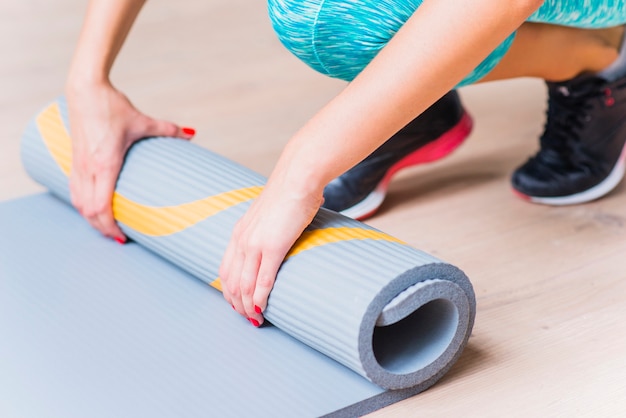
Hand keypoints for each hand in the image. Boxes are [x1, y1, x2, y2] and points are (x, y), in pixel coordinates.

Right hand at [66, 81, 194, 241]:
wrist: (84, 88)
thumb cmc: (112, 106)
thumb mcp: (143, 121)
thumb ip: (169, 129)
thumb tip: (191, 134)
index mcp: (105, 163)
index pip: (100, 206)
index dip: (109, 226)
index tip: (122, 237)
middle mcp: (88, 167)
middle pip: (88, 211)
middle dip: (102, 228)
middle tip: (119, 238)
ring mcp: (77, 164)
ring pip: (77, 202)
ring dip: (90, 218)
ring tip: (107, 226)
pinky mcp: (73, 159)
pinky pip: (73, 190)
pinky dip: (82, 203)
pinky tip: (93, 207)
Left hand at [219, 178, 322, 325]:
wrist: (298, 178)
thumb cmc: (291, 193)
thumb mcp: (271, 214)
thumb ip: (269, 228)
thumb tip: (279, 236)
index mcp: (239, 232)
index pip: (226, 269)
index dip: (229, 291)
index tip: (238, 304)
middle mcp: (242, 240)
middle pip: (231, 281)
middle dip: (236, 304)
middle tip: (246, 318)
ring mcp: (255, 244)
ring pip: (244, 285)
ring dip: (247, 306)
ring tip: (255, 320)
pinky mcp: (273, 247)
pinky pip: (263, 280)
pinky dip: (260, 298)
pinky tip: (262, 309)